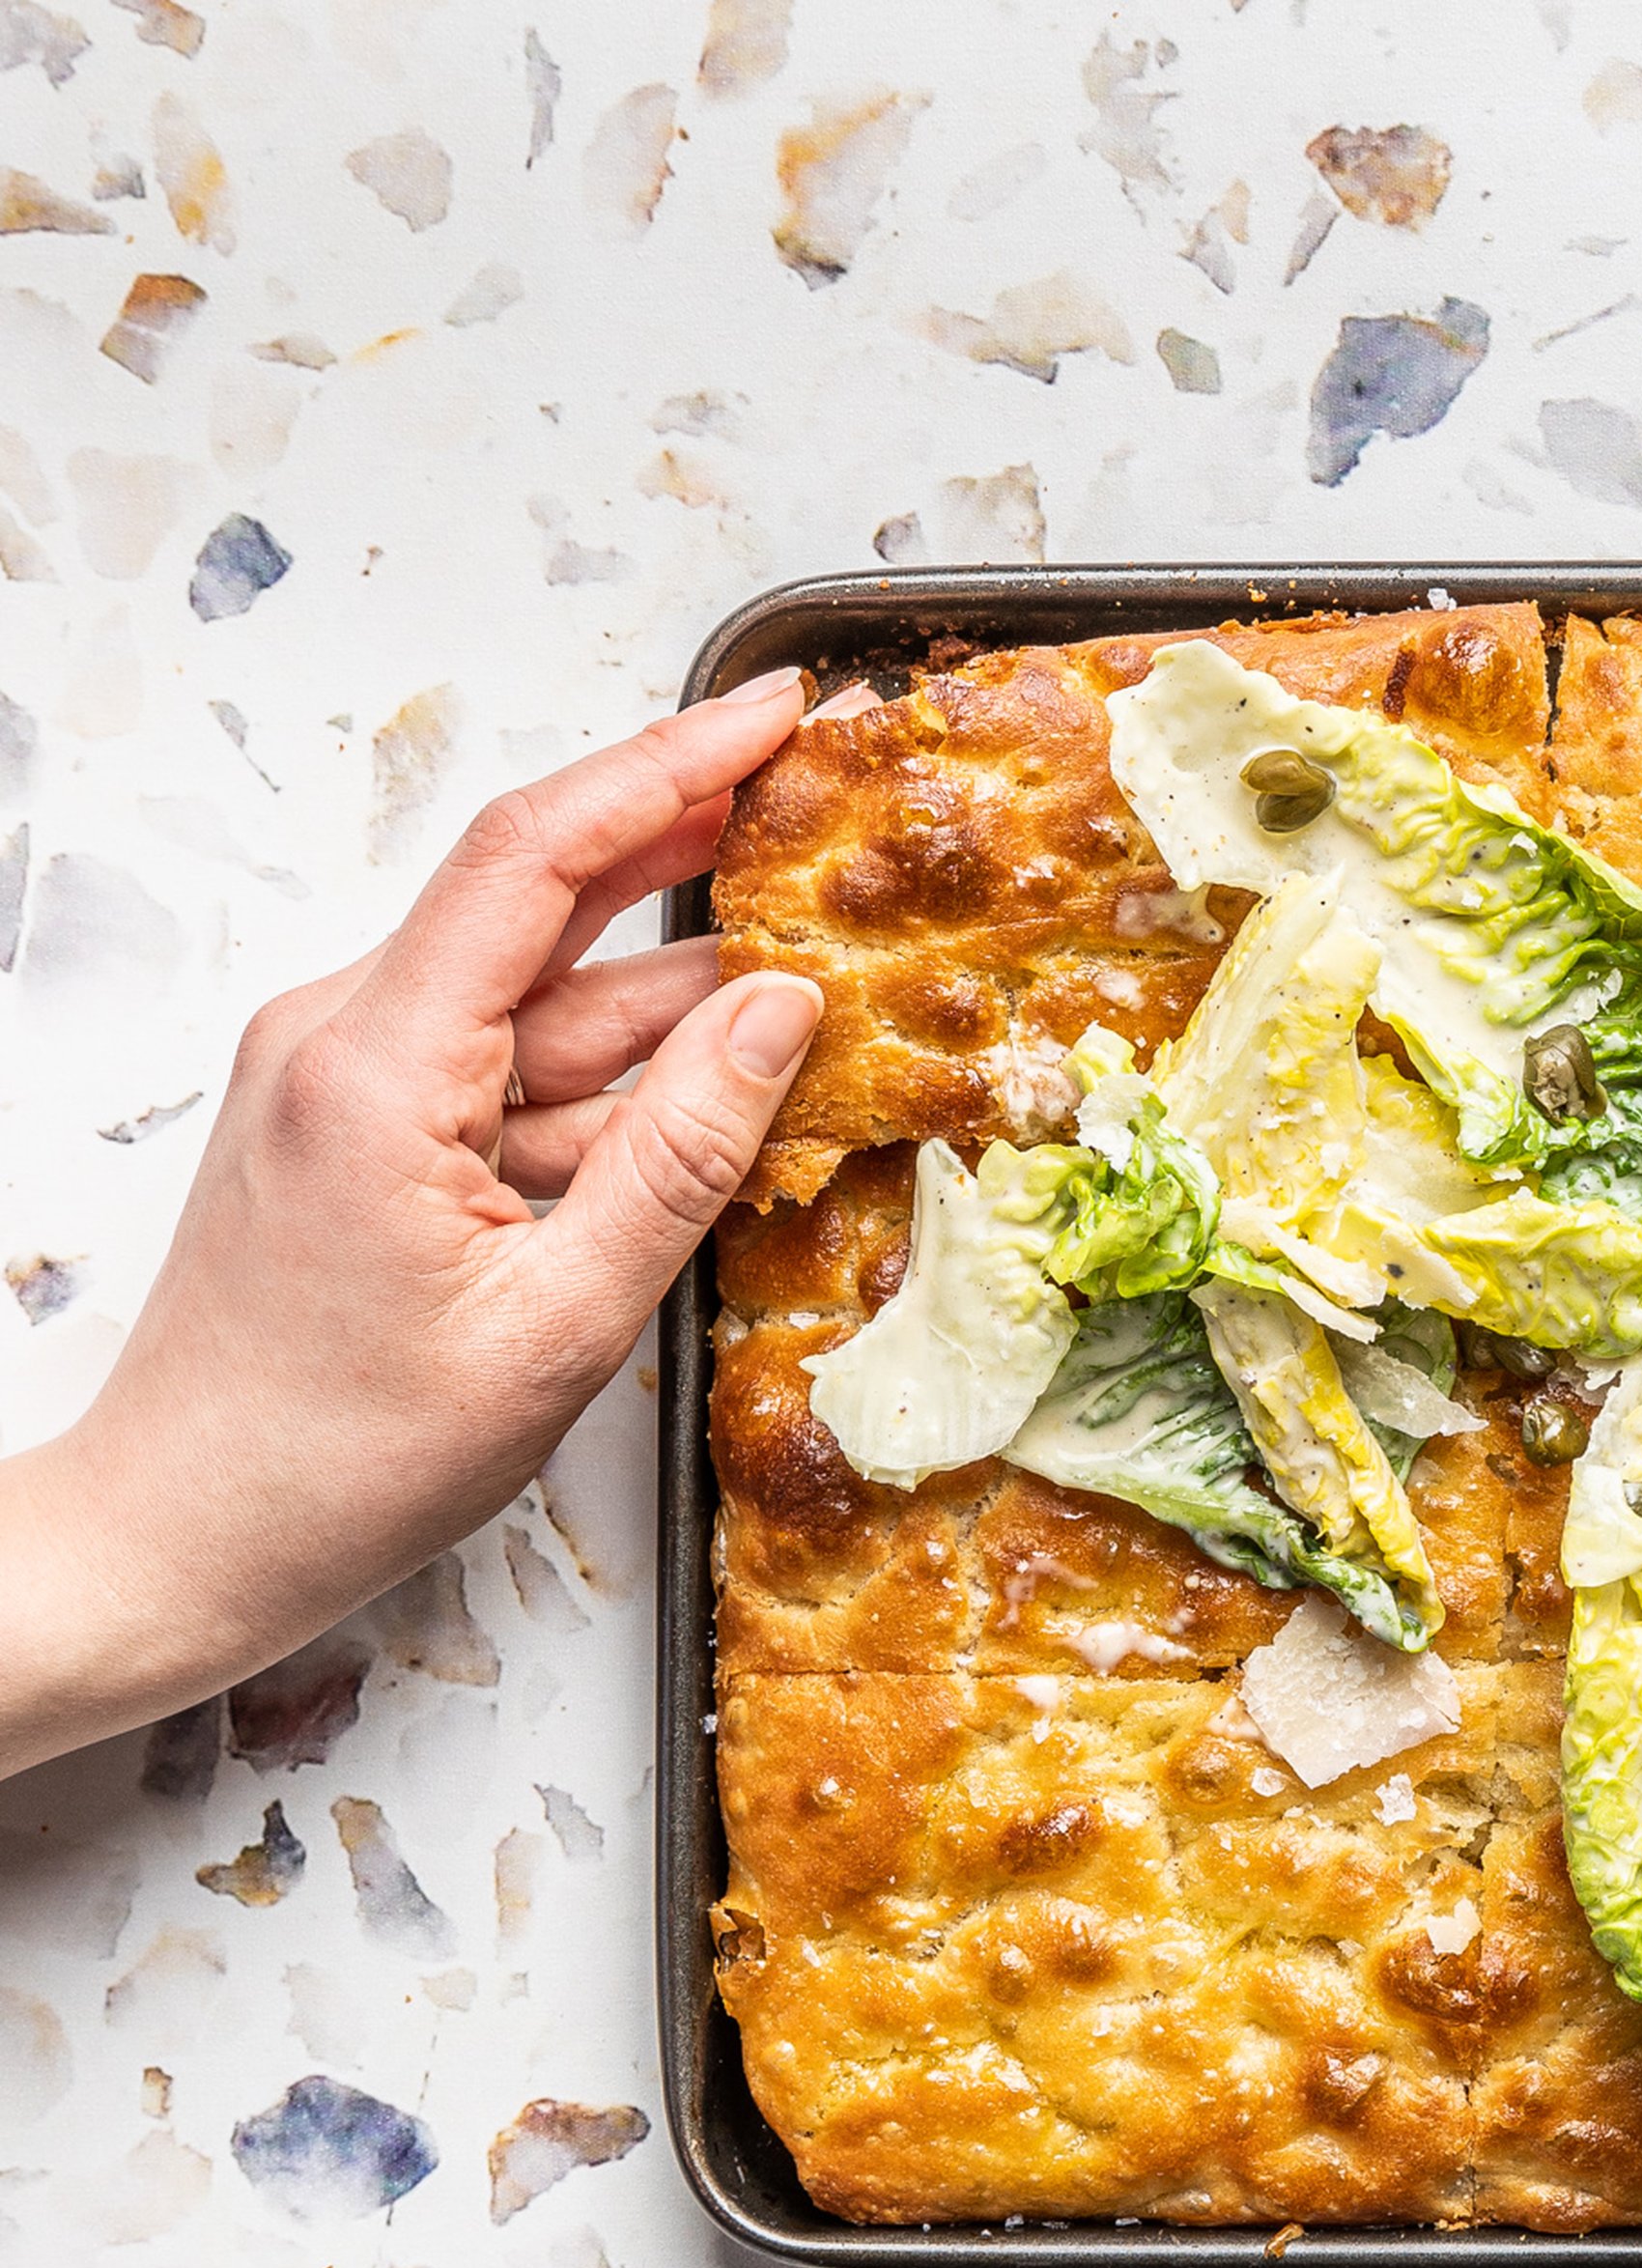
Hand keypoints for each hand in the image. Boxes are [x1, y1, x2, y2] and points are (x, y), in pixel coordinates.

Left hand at [0, 672, 821, 1778]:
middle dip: (692, 853)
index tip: (775, 714)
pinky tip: (718, 1093)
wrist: (177, 1540)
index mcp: (375, 1065)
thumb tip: (781, 1012)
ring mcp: (346, 1084)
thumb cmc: (340, 1460)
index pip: (536, 857)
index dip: (667, 764)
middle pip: (546, 909)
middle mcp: (344, 1040)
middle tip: (826, 811)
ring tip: (821, 976)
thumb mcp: (559, 1323)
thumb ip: (681, 1156)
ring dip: (673, 1000)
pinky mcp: (360, 1133)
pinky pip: (510, 1073)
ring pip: (544, 1006)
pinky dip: (615, 1081)